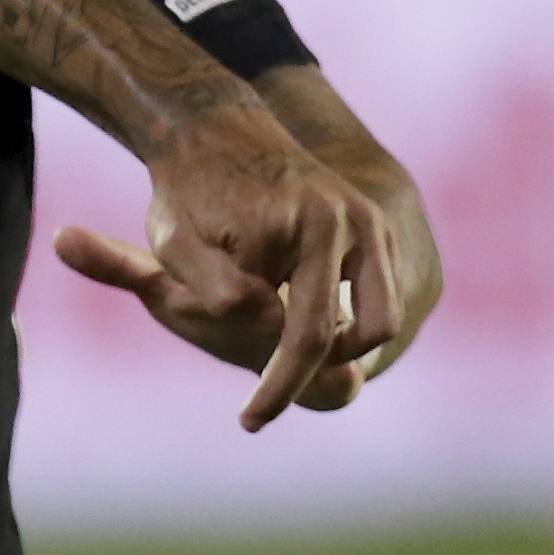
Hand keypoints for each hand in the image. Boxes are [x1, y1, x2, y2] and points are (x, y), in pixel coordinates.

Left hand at [55, 96, 406, 429]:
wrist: (220, 135)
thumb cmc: (188, 196)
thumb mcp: (173, 243)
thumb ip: (217, 289)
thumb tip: (267, 324)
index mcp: (303, 225)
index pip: (299, 332)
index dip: (276, 381)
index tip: (250, 419)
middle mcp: (350, 222)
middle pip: (355, 333)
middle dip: (309, 378)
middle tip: (262, 410)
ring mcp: (373, 225)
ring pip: (379, 322)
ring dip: (339, 350)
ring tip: (281, 361)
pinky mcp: (381, 232)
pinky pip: (380, 301)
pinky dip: (348, 326)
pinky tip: (299, 328)